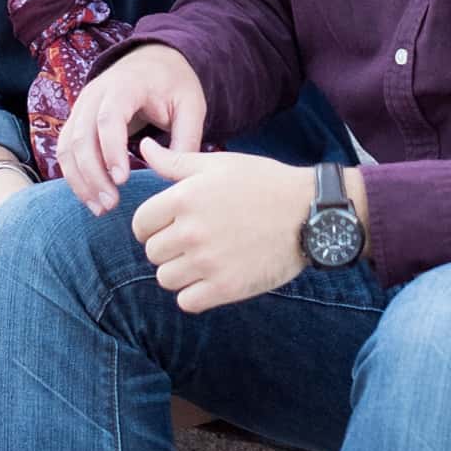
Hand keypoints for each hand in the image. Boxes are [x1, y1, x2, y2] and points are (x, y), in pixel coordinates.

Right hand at [57, 47, 206, 210]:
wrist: (154, 61)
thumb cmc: (174, 84)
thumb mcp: (191, 105)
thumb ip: (186, 140)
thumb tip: (174, 178)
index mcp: (126, 85)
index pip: (109, 119)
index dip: (111, 150)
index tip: (122, 180)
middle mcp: (95, 93)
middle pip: (82, 136)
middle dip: (93, 174)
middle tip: (111, 204)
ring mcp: (82, 106)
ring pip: (68, 146)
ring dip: (80, 180)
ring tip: (101, 208)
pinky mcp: (77, 120)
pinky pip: (66, 150)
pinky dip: (74, 176)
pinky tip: (91, 197)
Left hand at [130, 144, 315, 311]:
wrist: (309, 213)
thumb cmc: (263, 183)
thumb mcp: (217, 165)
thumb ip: (175, 161)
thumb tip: (144, 149)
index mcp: (185, 198)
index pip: (140, 224)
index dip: (152, 225)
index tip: (170, 225)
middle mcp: (191, 231)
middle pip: (152, 253)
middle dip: (168, 248)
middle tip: (193, 241)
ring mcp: (208, 262)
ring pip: (166, 279)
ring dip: (180, 272)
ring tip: (203, 259)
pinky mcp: (227, 288)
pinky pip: (187, 302)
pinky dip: (195, 294)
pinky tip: (212, 278)